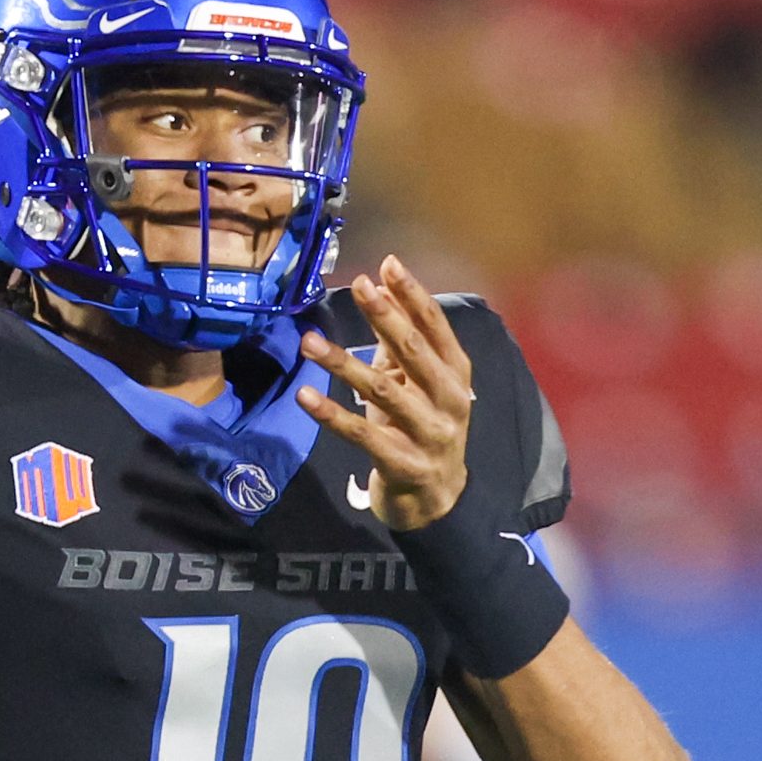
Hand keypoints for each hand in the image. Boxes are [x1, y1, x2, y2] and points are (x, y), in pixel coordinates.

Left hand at [296, 256, 472, 530]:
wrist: (436, 497)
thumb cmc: (422, 427)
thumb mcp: (419, 385)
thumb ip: (401, 343)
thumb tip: (377, 289)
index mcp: (457, 374)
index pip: (435, 327)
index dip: (412, 294)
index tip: (387, 264)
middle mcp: (449, 401)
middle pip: (414, 352)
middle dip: (385, 317)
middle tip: (358, 287)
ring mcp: (427, 434)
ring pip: (381, 391)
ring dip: (342, 363)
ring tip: (309, 341)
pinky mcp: (401, 462)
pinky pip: (360, 434)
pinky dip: (330, 414)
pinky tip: (304, 395)